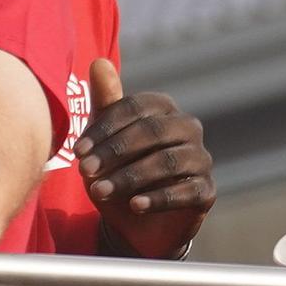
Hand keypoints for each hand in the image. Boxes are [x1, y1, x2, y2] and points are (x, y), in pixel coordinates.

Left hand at [74, 59, 215, 258]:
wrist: (134, 223)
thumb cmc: (119, 173)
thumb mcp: (106, 141)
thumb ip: (105, 105)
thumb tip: (98, 62)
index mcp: (164, 110)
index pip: (138, 107)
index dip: (107, 127)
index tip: (78, 151)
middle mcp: (188, 129)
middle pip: (155, 131)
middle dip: (116, 151)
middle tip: (84, 171)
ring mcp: (201, 160)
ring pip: (170, 161)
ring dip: (131, 177)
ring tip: (100, 192)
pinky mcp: (207, 191)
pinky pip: (188, 190)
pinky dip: (159, 198)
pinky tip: (134, 206)